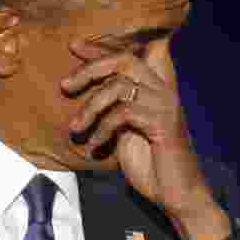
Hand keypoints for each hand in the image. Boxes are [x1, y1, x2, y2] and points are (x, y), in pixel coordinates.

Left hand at [61, 37, 229, 239]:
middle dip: (90, 68)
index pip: (128, 54)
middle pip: (123, 60)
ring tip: (74, 128)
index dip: (100, 47)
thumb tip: (82, 90)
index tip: (73, 45)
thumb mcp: (123, 129)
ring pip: (119, 86)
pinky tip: (93, 146)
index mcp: (153, 89)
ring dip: (90, 106)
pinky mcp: (163, 124)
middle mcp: (163, 91)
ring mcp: (165, 105)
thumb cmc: (149, 162)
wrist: (175, 194)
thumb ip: (112, 107)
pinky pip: (123, 114)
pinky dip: (102, 129)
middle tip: (65, 86)